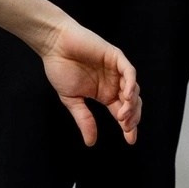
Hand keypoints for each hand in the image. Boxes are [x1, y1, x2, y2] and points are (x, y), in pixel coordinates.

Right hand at [42, 23, 141, 145]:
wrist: (54, 45)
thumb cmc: (61, 68)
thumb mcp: (72, 100)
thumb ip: (84, 119)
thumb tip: (91, 142)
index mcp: (105, 94)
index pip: (122, 112)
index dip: (129, 126)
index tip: (130, 140)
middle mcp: (114, 83)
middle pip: (132, 103)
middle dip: (133, 117)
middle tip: (127, 128)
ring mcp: (116, 70)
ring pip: (133, 89)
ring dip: (131, 104)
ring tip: (123, 115)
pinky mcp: (116, 57)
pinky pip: (129, 71)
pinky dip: (131, 84)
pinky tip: (127, 96)